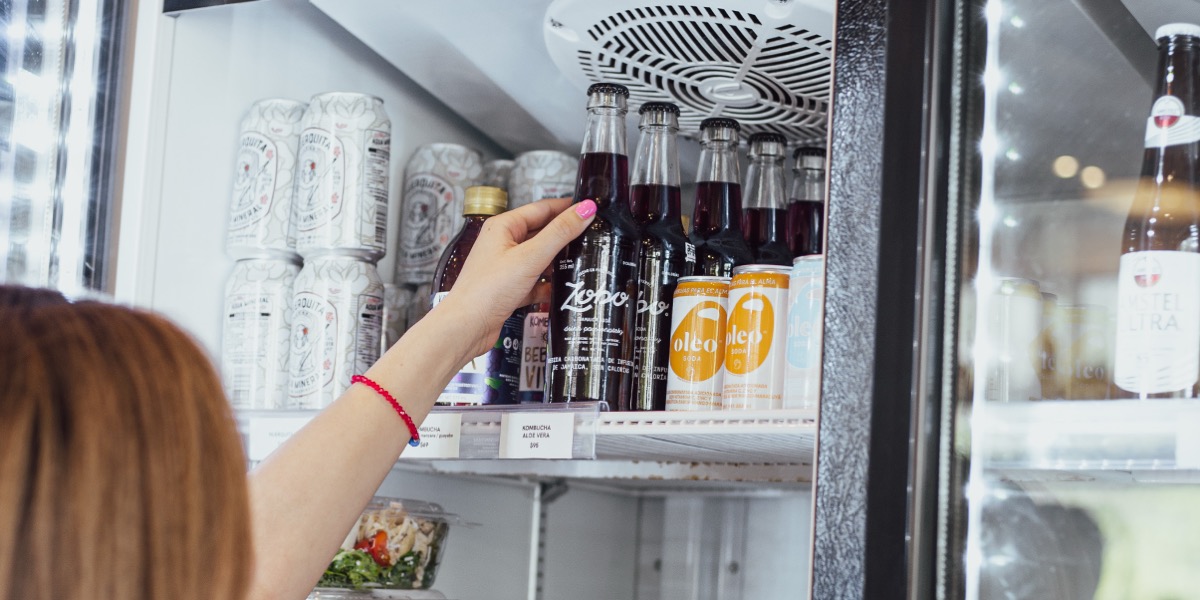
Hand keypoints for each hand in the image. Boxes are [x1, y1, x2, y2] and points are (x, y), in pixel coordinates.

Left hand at [434, 198, 596, 357]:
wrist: (467, 326)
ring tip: (581, 261)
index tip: (588, 209)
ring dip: (557, 261)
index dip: (565, 208)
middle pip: (541, 233)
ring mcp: (505, 266)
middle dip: (564, 236)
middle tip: (590, 235)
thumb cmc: (486, 289)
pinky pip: (534, 281)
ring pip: (539, 258)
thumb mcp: (531, 256)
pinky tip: (559, 290)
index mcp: (504, 227)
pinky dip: (547, 285)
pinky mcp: (508, 288)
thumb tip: (584, 211)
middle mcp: (503, 244)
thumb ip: (560, 233)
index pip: (541, 209)